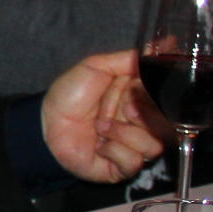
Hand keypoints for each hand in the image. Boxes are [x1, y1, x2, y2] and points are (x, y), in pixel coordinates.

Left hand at [39, 50, 164, 184]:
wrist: (46, 124)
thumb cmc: (69, 96)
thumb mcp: (97, 67)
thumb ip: (130, 59)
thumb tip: (164, 44)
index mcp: (140, 98)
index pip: (166, 96)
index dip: (154, 91)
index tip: (135, 86)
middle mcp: (142, 123)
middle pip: (166, 122)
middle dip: (142, 112)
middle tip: (124, 108)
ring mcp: (135, 147)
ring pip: (154, 144)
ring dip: (124, 133)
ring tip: (102, 127)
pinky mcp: (123, 167)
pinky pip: (135, 162)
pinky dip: (115, 151)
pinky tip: (100, 145)